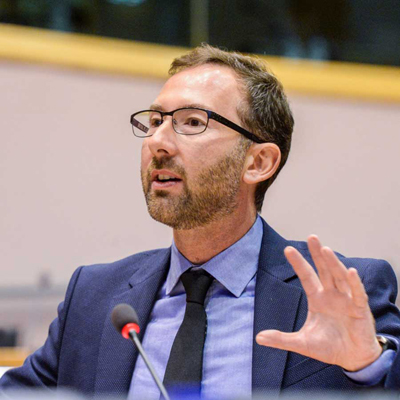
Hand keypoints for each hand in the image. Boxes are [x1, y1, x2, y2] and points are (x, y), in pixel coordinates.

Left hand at [256, 235, 381, 370]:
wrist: (353, 359)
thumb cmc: (329, 347)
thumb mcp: (302, 342)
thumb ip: (281, 339)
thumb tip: (258, 338)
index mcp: (318, 298)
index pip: (306, 276)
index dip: (298, 262)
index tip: (288, 249)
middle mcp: (332, 295)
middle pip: (324, 270)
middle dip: (317, 254)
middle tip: (311, 237)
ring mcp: (347, 300)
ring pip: (339, 277)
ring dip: (333, 263)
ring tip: (325, 249)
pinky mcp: (360, 310)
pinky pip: (358, 294)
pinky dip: (354, 283)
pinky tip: (350, 271)